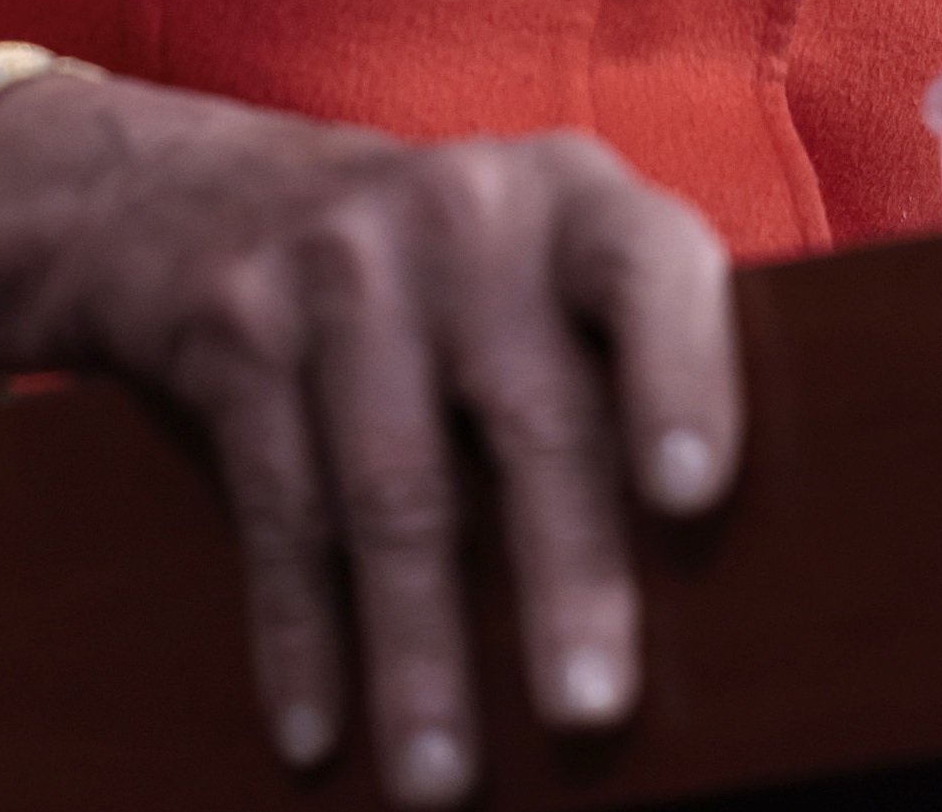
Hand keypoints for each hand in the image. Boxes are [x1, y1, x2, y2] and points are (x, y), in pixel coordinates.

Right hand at [0, 67, 737, 802]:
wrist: (211, 188)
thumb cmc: (453, 277)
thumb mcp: (548, 268)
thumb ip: (628, 374)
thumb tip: (731, 589)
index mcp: (577, 201)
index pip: (647, 272)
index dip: (680, 377)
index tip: (690, 495)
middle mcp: (466, 212)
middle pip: (528, 410)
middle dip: (562, 574)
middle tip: (590, 710)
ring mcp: (341, 262)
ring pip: (393, 485)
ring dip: (419, 649)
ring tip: (442, 779)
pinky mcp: (237, 327)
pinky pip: (279, 507)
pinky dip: (299, 637)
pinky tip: (315, 735)